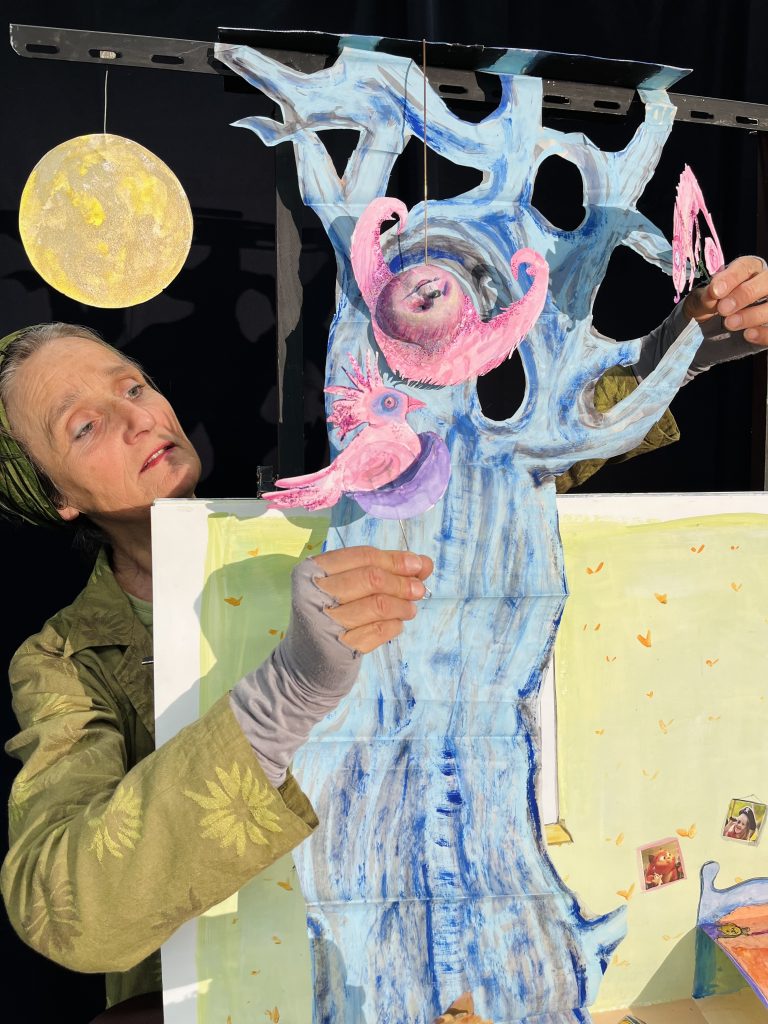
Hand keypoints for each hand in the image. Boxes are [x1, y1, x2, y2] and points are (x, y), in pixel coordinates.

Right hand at [312, 545, 432, 652]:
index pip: (363, 556)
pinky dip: (394, 625)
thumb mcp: (346, 585)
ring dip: (402, 605)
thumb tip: (424, 563)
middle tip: (419, 589)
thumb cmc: (330, 614)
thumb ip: (383, 569)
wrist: (307, 661)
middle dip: (402, 583)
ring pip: (378, 605)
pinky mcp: (338, 649)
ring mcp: (325, 622)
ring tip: (410, 609)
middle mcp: (314, 593)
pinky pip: (378, 631)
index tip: (418, 565)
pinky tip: (396, 624)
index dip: (395, 559)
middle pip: (372, 578)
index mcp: (313, 570)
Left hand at [683, 255, 767, 343]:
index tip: (715, 291)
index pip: (745, 267)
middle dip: (745, 295)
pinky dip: (763, 333)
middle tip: (723, 309)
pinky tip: (748, 334)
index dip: (731, 278)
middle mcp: (764, 283)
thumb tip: (711, 294)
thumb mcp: (704, 297)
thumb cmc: (712, 303)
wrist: (714, 323)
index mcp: (749, 269)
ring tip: (730, 323)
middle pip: (766, 282)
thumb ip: (707, 295)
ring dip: (753, 315)